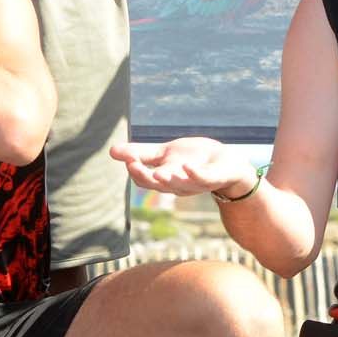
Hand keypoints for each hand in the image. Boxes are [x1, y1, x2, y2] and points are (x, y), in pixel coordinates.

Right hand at [110, 136, 256, 199]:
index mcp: (164, 178)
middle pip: (157, 185)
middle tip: (133, 164)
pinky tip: (187, 166)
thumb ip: (141, 153)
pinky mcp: (213, 178)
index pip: (144, 179)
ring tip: (157, 172)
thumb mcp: (166, 154)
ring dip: (168, 180)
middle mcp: (177, 184)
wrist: (226, 163)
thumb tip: (111, 150)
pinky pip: (204, 179)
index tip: (126, 158)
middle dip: (145, 176)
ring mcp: (196, 182)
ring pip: (179, 185)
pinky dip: (195, 174)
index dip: (134, 170)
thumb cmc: (194, 159)